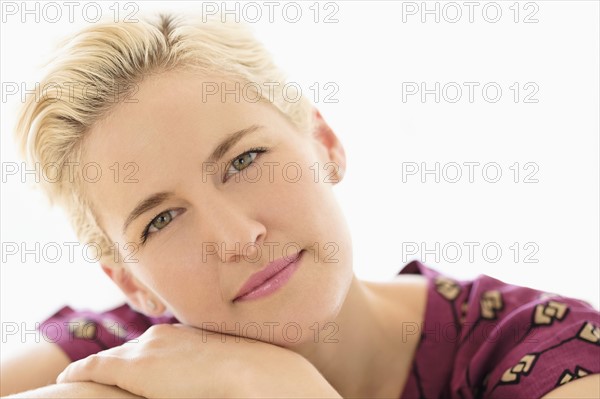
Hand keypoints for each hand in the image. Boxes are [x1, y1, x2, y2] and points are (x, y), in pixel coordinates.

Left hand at [56, 323, 340, 397]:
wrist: (253, 374)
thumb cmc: (248, 374)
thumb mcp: (223, 364)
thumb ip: (206, 365)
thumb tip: (210, 374)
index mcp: (179, 335)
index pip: (146, 348)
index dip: (132, 359)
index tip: (128, 370)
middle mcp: (158, 336)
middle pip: (126, 351)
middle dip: (112, 364)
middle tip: (95, 377)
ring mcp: (145, 350)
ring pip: (110, 359)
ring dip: (97, 369)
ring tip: (79, 379)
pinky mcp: (133, 367)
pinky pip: (95, 367)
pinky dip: (82, 373)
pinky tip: (67, 381)